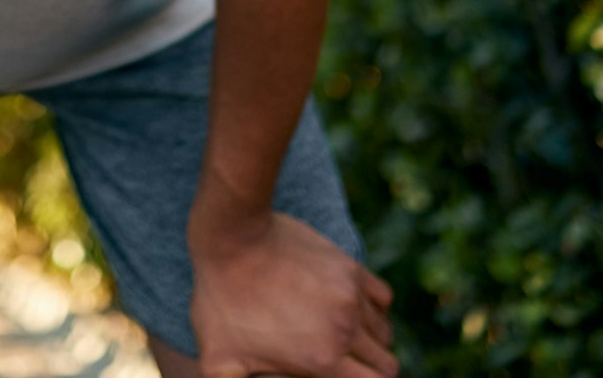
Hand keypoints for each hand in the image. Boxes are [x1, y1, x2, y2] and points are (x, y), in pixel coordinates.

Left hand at [188, 211, 396, 377]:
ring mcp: (351, 296)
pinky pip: (383, 298)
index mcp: (321, 360)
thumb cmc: (221, 299)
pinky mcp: (350, 267)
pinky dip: (374, 309)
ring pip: (384, 332)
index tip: (343, 376)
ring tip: (342, 337)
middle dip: (370, 371)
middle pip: (385, 365)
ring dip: (370, 341)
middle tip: (345, 366)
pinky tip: (350, 309)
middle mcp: (345, 330)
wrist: (233, 237)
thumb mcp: (217, 357)